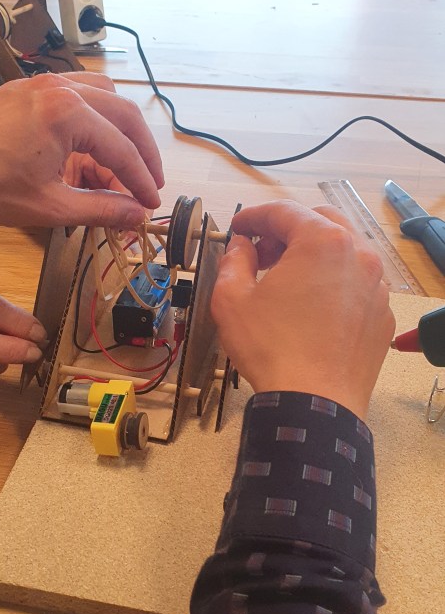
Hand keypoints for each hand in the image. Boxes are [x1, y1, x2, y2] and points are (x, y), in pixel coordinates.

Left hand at [0, 72, 162, 228]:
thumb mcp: (50, 206)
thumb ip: (101, 209)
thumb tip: (135, 215)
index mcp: (68, 114)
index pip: (123, 149)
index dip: (142, 180)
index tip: (150, 201)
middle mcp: (62, 89)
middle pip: (124, 115)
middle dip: (141, 152)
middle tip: (147, 184)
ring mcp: (45, 83)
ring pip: (104, 97)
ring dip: (119, 130)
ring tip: (120, 166)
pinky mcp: (31, 87)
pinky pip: (78, 94)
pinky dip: (94, 118)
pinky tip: (89, 147)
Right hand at [211, 201, 394, 420]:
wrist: (314, 402)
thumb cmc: (274, 350)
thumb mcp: (232, 299)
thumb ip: (234, 260)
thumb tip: (241, 247)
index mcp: (321, 241)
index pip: (284, 211)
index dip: (254, 217)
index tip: (239, 228)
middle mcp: (358, 255)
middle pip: (321, 222)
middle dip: (288, 231)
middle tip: (262, 251)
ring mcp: (376, 285)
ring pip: (343, 252)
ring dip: (313, 255)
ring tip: (287, 280)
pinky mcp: (382, 314)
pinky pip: (357, 285)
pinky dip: (333, 284)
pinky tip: (311, 307)